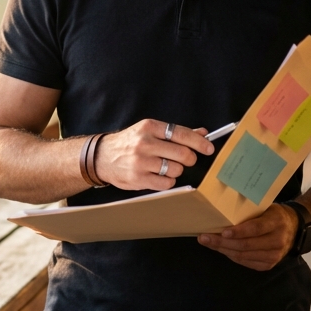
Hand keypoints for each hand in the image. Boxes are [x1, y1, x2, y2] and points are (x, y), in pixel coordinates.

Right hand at [94, 120, 213, 190]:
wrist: (102, 157)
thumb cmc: (129, 143)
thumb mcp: (149, 131)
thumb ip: (176, 132)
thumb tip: (202, 133)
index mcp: (149, 127)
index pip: (181, 134)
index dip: (199, 142)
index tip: (208, 148)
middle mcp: (145, 143)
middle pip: (183, 154)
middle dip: (190, 158)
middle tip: (187, 159)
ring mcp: (141, 162)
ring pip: (176, 170)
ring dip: (177, 170)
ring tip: (166, 166)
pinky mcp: (138, 178)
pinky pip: (167, 183)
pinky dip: (168, 181)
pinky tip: (159, 175)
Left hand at [198, 203, 298, 270]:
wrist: (294, 229)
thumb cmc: (273, 215)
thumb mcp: (265, 208)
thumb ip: (249, 213)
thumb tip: (221, 214)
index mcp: (276, 222)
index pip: (256, 229)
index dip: (238, 232)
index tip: (222, 232)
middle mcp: (277, 241)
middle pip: (246, 245)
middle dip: (222, 242)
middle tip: (204, 238)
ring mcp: (274, 256)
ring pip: (243, 255)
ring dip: (223, 250)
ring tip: (208, 243)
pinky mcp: (268, 265)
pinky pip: (245, 262)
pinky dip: (231, 255)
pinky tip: (220, 249)